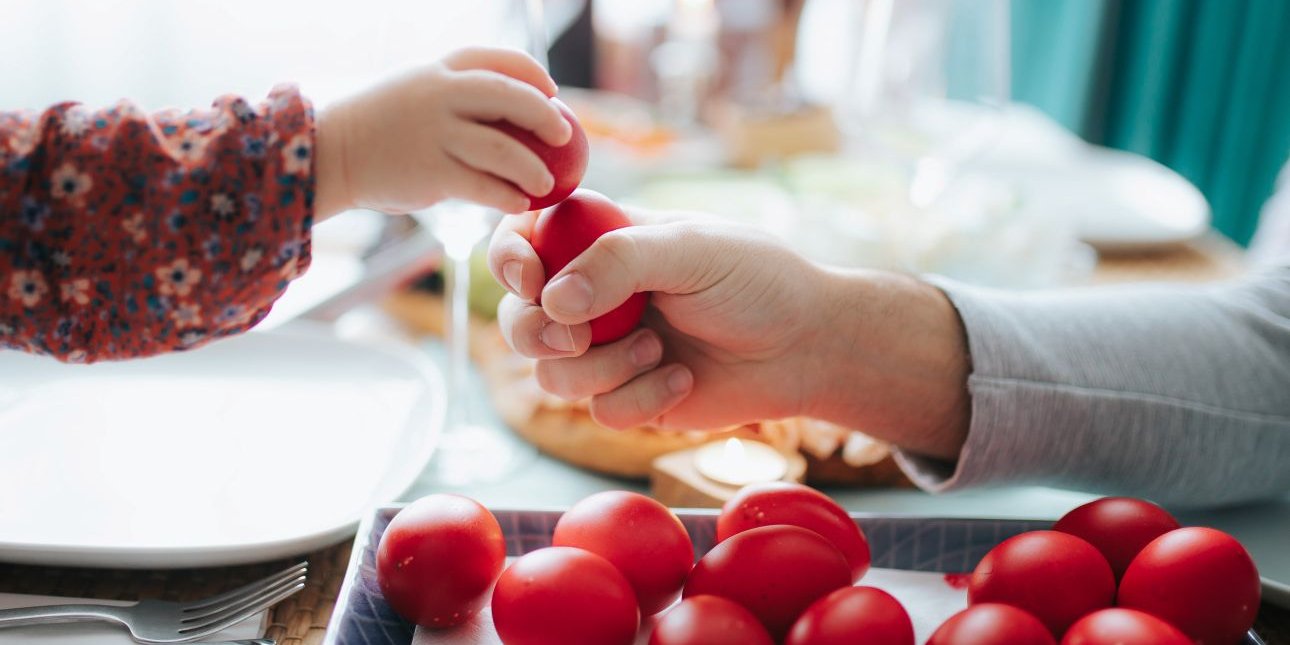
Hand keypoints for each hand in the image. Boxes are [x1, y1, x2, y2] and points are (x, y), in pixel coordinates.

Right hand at [314, 47, 570, 218]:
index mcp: (438, 68)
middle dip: (545, 115)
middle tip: (565, 136)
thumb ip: (454, 96)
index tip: (552, 91)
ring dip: (533, 168)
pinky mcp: (431, 172)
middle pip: (510, 96)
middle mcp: (439, 94)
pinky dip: (507, 196)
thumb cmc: (378, 127)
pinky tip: (518, 204)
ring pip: (504, 148)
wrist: (329, 154)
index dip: (532, 73)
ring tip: (546, 183)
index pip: (498, 59)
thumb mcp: (414, 92)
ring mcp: (435, 132)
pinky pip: (484, 186)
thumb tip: (509, 111)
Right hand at [487, 209, 971, 458]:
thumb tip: (552, 301)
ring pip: (552, 372)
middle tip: (578, 336)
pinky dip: (640, 398)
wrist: (806, 348)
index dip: (509, 260)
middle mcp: (593, 295)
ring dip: (603, 367)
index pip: (523, 239)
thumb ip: (620, 262)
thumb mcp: (693, 251)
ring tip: (659, 349)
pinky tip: (682, 380)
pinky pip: (598, 410)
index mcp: (601, 239)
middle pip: (519, 318)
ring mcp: (607, 348)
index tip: (531, 279)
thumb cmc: (757, 281)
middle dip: (538, 332)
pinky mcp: (628, 396)